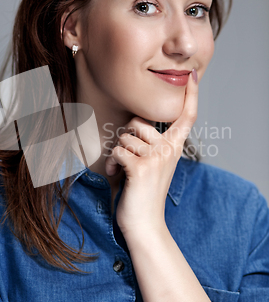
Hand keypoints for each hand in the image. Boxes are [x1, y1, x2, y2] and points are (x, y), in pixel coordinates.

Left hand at [105, 70, 197, 237]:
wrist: (145, 224)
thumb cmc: (144, 192)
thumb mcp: (153, 164)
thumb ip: (150, 144)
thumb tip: (132, 125)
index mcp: (175, 148)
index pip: (187, 117)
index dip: (190, 96)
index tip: (191, 77)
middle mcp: (169, 149)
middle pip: (139, 122)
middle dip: (126, 137)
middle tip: (128, 156)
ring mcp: (157, 157)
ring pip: (124, 138)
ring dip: (117, 154)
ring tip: (122, 169)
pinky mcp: (141, 167)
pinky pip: (117, 151)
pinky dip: (111, 163)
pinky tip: (115, 174)